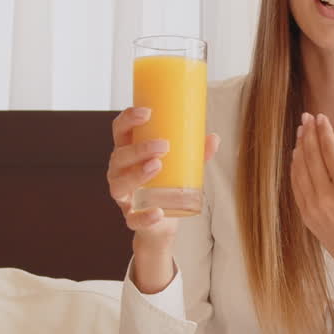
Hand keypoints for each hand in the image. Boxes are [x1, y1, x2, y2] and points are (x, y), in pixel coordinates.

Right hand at [107, 107, 219, 243]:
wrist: (162, 221)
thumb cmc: (166, 184)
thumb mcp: (180, 166)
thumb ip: (195, 153)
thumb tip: (214, 138)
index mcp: (128, 152)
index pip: (120, 131)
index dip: (129, 119)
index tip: (147, 112)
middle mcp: (119, 172)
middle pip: (119, 156)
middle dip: (139, 149)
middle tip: (164, 145)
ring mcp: (123, 196)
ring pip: (119, 184)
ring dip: (137, 175)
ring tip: (157, 166)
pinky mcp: (131, 217)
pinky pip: (133, 219)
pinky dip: (144, 216)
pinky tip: (157, 212)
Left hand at [290, 113, 333, 333]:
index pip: (330, 152)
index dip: (324, 132)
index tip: (321, 117)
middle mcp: (325, 198)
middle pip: (311, 158)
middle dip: (309, 135)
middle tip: (307, 118)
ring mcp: (313, 209)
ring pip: (300, 171)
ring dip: (299, 149)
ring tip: (301, 133)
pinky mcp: (307, 218)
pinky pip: (296, 188)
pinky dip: (295, 169)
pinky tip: (298, 158)